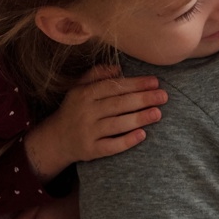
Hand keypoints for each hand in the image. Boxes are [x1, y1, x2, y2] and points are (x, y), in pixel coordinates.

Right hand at [24, 64, 167, 179]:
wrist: (55, 140)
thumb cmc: (75, 109)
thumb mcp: (79, 88)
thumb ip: (96, 74)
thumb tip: (118, 67)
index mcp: (84, 95)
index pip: (113, 87)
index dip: (135, 84)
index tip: (155, 82)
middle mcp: (85, 113)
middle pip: (118, 104)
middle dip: (143, 99)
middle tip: (163, 96)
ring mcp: (87, 132)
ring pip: (117, 124)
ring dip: (139, 118)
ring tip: (158, 113)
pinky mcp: (90, 150)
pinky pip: (111, 146)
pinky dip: (127, 141)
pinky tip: (142, 135)